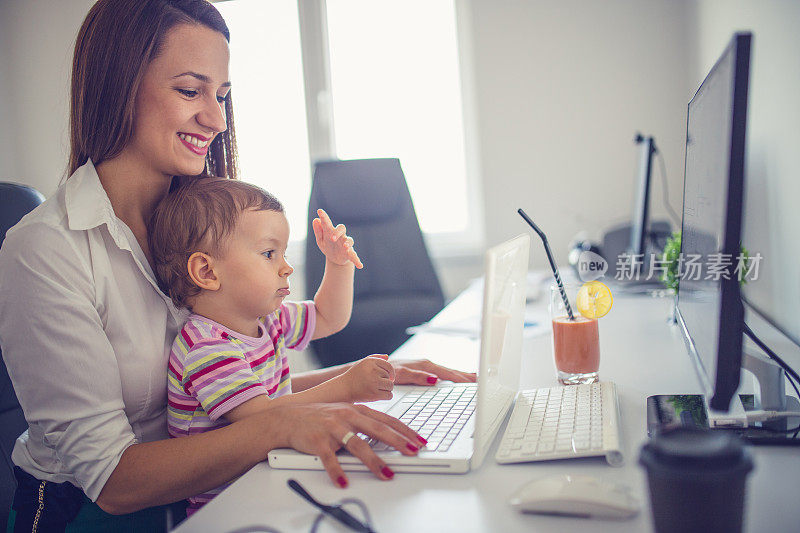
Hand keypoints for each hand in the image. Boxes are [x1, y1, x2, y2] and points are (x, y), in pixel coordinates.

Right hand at [267, 402, 426, 487]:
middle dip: (398, 442)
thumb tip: (388, 435)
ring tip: (386, 474)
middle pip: (378, 430)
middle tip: (413, 452)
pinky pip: (329, 458)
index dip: (404, 431)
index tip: (419, 441)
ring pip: (357, 445)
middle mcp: (347, 416)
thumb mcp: (345, 414)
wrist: (288, 418)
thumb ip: (364, 422)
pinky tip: (344, 482)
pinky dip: (337, 471)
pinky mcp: (317, 440)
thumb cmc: (319, 417)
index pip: (386, 420)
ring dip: (374, 461)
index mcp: (357, 410)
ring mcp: (332, 427)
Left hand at [312, 209, 362, 268]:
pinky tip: (360, 265)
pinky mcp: (349, 254)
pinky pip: (354, 256)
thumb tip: (315, 220)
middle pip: (342, 228)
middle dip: (337, 232)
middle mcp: (340, 236)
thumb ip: (318, 231)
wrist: (335, 258)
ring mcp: (346, 245)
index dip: (324, 217)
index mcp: (331, 232)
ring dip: (348, 243)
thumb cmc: (328, 245)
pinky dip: (357, 260)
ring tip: (345, 247)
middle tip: (332, 238)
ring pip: (350, 241)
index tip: (319, 211)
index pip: (328, 223)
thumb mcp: (320, 240)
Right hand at [339, 354, 394, 401]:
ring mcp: (373, 382)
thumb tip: (387, 357)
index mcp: (370, 362)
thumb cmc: (354, 376)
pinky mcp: (374, 394)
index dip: (391, 373)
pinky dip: (386, 396)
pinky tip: (379, 395)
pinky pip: (389, 395)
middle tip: (376, 384)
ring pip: (390, 386)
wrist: (344, 388)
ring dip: (386, 389)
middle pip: (390, 377)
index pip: (389, 366)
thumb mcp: (363, 363)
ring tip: (377, 389)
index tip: (390, 377)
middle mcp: (372, 370)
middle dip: (385, 381)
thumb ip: (375, 358)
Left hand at [391, 359, 476, 385]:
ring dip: (460, 375)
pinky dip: (450, 375)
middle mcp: (425, 365)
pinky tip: (455, 379)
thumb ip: (417, 377)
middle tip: (481, 380)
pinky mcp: (422, 371)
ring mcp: (424, 367)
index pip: (447, 373)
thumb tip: (434, 379)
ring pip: (446, 372)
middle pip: (449, 371)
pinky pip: (440, 373)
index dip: (460, 379)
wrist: (373, 370)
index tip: (472, 383)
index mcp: (424, 365)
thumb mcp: (400, 375)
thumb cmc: (385, 372)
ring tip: (474, 378)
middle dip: (465, 375)